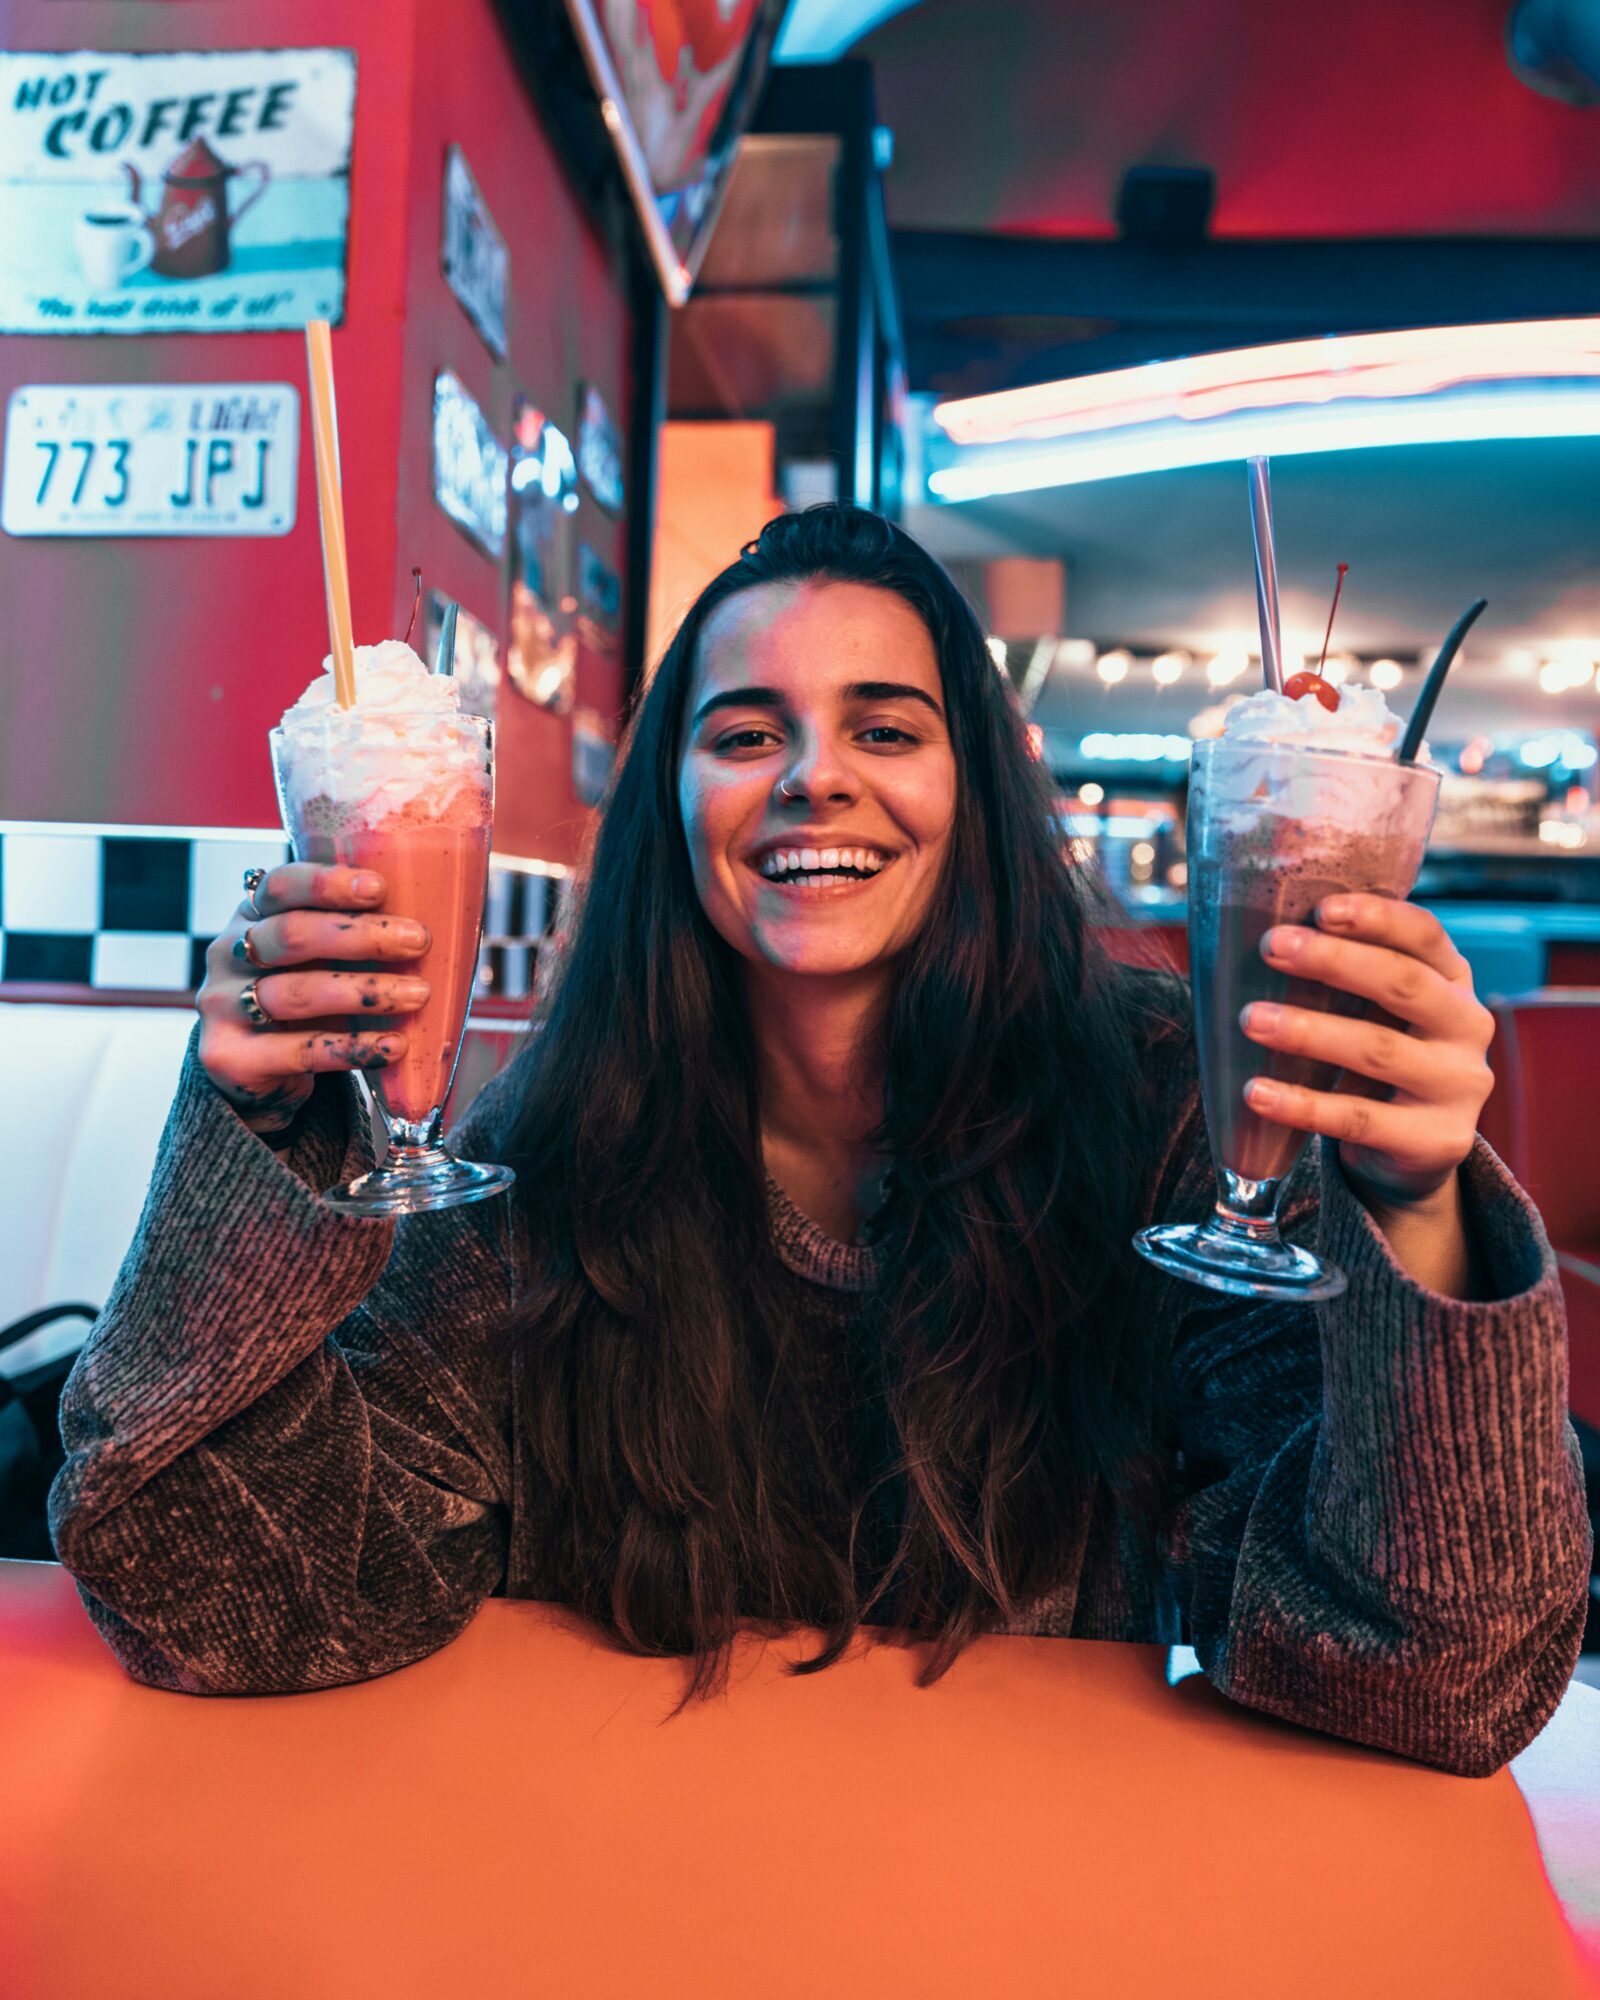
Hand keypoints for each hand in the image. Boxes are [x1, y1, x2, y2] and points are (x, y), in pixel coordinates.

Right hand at [197, 864, 430, 1134]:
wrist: (253, 1072)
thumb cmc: (303, 998)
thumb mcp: (317, 958)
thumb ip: (351, 934)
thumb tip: (439, 916)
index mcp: (252, 916)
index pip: (281, 886)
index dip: (328, 884)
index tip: (380, 888)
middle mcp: (228, 954)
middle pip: (292, 935)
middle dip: (361, 936)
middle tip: (418, 941)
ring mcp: (222, 1005)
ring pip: (296, 993)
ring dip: (364, 992)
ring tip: (417, 995)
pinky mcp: (231, 1056)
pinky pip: (300, 1050)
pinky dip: (352, 1047)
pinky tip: (392, 1046)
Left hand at [1238, 895, 1494, 1210]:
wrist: (1412, 1153)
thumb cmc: (1378, 1058)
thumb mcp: (1376, 1011)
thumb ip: (1345, 978)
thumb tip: (1262, 937)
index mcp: (1452, 981)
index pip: (1424, 935)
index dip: (1377, 917)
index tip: (1321, 909)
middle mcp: (1467, 1026)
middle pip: (1403, 983)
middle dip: (1334, 961)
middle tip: (1273, 947)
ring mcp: (1459, 1085)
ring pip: (1378, 1050)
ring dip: (1309, 1031)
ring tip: (1253, 1020)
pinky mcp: (1438, 1139)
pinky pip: (1360, 1118)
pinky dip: (1303, 1105)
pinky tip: (1257, 1092)